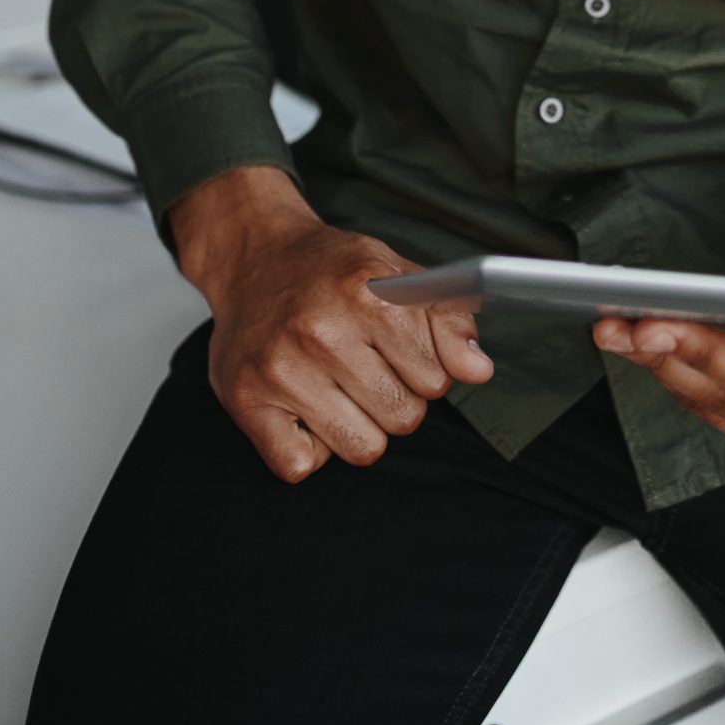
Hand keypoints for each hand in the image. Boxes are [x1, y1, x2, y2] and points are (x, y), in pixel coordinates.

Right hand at [171, 165, 493, 481]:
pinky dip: (307, 448)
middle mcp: (321, 332)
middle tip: (367, 369)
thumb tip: (479, 371)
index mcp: (367, 294)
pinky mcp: (245, 401)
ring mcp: (280, 369)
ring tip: (338, 387)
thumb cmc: (331, 271)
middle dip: (396, 400)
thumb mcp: (398, 274)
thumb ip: (447, 320)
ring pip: (362, 448)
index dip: (426, 372)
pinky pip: (300, 466)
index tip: (403, 355)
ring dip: (358, 427)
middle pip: (402, 418)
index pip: (435, 381)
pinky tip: (303, 408)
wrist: (255, 257)